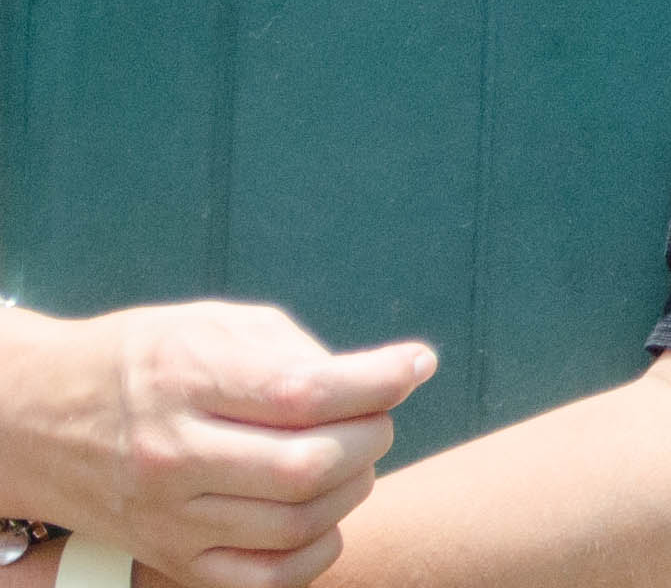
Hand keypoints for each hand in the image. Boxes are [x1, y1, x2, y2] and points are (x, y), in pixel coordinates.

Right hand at [0, 298, 433, 587]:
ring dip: (353, 489)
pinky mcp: (169, 557)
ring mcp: (168, 517)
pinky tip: (327, 516)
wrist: (35, 421)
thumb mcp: (211, 324)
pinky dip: (317, 552)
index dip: (381, 380)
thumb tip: (379, 379)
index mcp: (186, 382)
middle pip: (308, 467)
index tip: (417, 364)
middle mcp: (173, 455)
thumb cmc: (141, 360)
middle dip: (373, 436)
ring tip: (353, 457)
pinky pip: (263, 579)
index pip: (306, 393)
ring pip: (295, 525)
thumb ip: (294, 351)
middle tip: (378, 415)